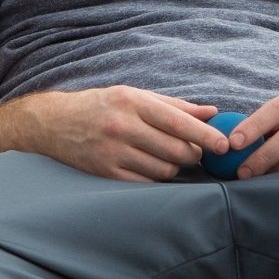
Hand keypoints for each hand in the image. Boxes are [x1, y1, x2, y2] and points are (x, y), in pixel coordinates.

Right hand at [12, 87, 227, 181]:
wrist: (53, 123)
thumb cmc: (101, 106)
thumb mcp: (135, 96)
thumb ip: (175, 105)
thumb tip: (212, 113)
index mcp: (132, 102)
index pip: (178, 122)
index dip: (205, 136)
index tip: (224, 145)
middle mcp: (122, 126)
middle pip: (176, 150)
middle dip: (193, 154)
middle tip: (195, 152)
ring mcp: (112, 152)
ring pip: (164, 169)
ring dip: (174, 167)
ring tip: (168, 157)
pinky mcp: (105, 173)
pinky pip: (146, 183)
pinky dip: (156, 178)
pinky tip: (152, 167)